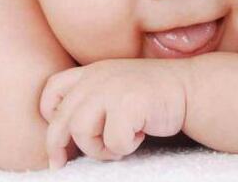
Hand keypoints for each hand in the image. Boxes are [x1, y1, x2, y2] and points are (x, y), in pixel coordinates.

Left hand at [40, 58, 188, 168]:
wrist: (188, 87)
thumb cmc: (150, 95)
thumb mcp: (115, 87)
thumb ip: (91, 100)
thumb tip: (63, 139)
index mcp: (92, 72)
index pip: (53, 88)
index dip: (49, 114)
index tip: (58, 136)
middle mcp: (97, 78)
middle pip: (61, 119)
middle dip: (58, 146)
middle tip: (61, 164)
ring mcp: (112, 90)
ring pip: (81, 132)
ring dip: (98, 148)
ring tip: (118, 143)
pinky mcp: (129, 105)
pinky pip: (113, 141)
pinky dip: (124, 147)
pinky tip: (139, 135)